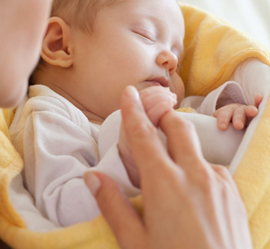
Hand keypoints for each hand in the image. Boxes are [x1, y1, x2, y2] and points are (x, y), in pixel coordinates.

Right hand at [84, 86, 251, 248]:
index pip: (143, 136)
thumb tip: (93, 177)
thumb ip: (113, 205)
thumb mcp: (135, 243)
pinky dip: (199, 170)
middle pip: (179, 127)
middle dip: (164, 114)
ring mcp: (218, 183)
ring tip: (171, 164)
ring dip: (182, 146)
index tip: (129, 92)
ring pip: (197, 150)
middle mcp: (194, 175)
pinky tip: (194, 192)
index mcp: (164, 183)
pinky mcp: (234, 195)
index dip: (133, 111)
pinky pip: (214, 170)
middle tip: (154, 114)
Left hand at [214, 94, 262, 129]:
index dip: (222, 120)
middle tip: (238, 126)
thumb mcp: (216, 127)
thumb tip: (199, 136)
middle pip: (236, 113)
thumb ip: (210, 129)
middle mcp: (235, 111)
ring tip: (253, 112)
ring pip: (247, 110)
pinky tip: (260, 98)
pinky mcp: (253, 113)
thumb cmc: (223, 126)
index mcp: (224, 113)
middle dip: (237, 119)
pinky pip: (257, 106)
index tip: (221, 127)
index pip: (223, 115)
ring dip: (250, 110)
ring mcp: (245, 111)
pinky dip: (258, 102)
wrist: (231, 121)